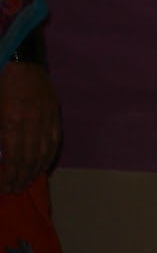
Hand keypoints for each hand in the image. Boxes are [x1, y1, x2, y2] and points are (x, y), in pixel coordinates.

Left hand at [0, 61, 59, 192]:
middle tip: (15, 190)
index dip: (10, 175)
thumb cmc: (2, 81)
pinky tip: (42, 166)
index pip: (13, 157)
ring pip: (42, 154)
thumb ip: (0, 132)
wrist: (23, 62)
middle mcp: (31, 125)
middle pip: (28, 160)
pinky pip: (53, 144)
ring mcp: (45, 123)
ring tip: (27, 182)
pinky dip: (47, 158)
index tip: (5, 187)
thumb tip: (1, 154)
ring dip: (34, 171)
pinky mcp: (54, 118)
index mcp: (12, 122)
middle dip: (21, 178)